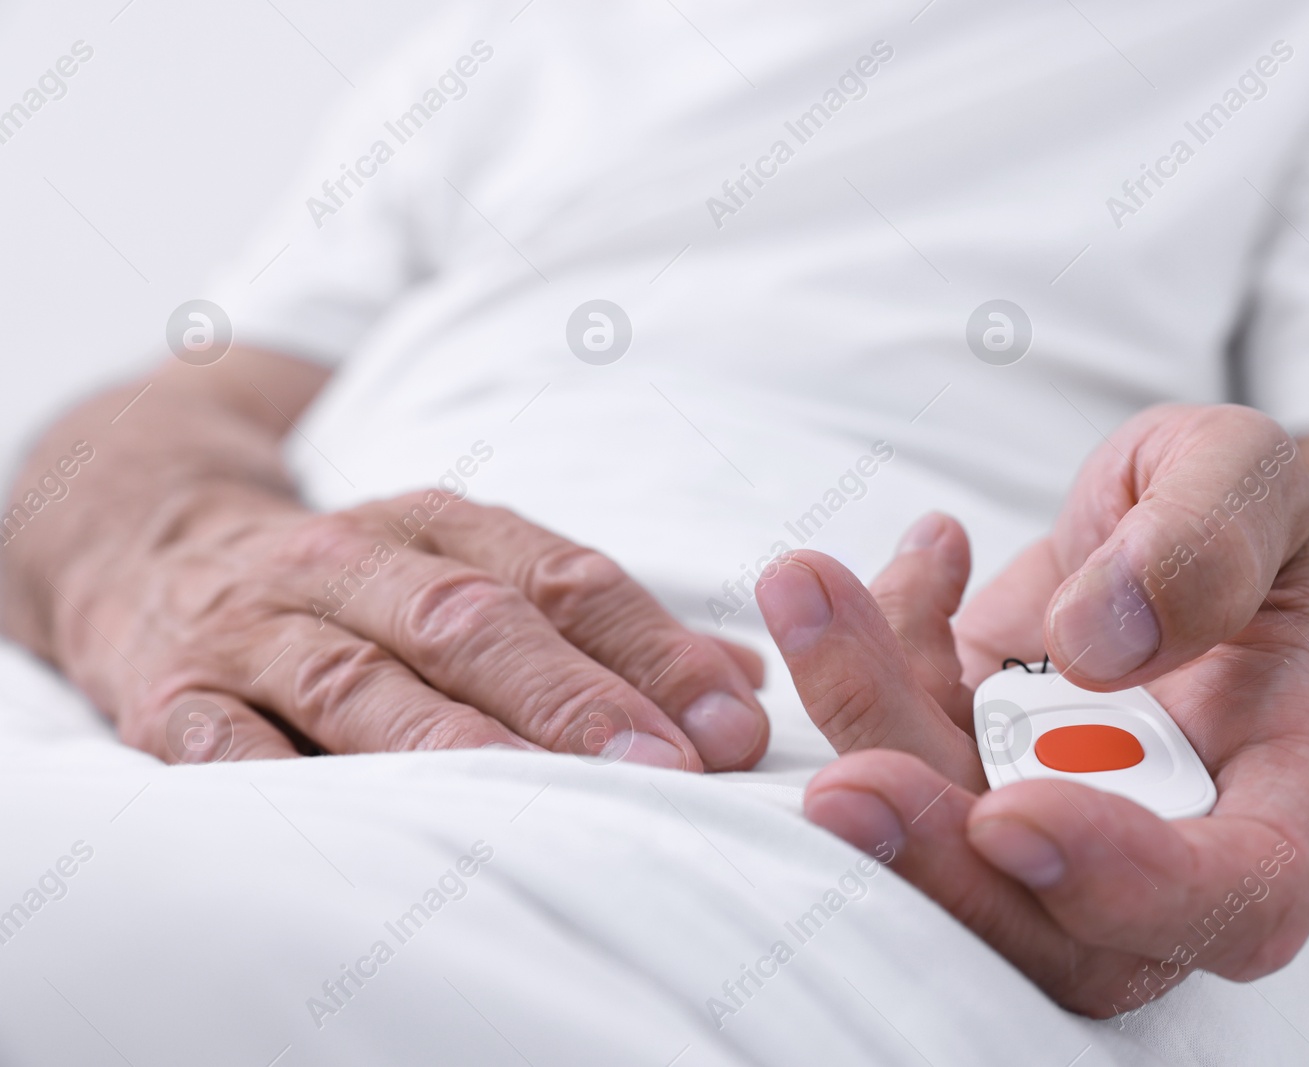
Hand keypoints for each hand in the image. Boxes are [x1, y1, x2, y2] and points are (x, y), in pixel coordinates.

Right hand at [60, 483, 768, 768]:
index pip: (562, 577)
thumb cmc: (359, 586)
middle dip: (571, 696)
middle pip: (471, 622)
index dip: (650, 648)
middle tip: (662, 768)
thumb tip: (744, 686)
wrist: (148, 543)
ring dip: (452, 743)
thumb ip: (604, 629)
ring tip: (536, 805)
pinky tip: (344, 823)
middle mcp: (353, 561)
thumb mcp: (472, 572)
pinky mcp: (169, 694)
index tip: (728, 725)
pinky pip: (219, 737)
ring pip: (361, 678)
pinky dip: (275, 779)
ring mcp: (257, 626)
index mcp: (442, 527)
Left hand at [755, 404, 1308, 1014]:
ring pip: (938, 838)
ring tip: (807, 590)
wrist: (1176, 530)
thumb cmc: (1243, 522)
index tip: (1014, 817)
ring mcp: (1044, 820)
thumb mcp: (1255, 482)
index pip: (1235, 900)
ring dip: (861, 726)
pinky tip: (926, 555)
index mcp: (1278, 800)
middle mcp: (1157, 845)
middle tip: (844, 787)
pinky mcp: (962, 769)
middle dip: (936, 862)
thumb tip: (1098, 641)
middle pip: (1049, 925)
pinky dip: (867, 652)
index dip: (1124, 888)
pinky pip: (894, 741)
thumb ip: (1207, 542)